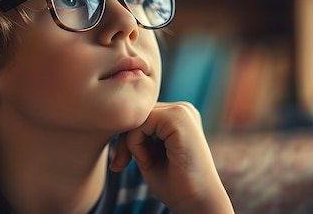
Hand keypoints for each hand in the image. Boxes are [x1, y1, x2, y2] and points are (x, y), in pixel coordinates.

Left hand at [109, 102, 233, 213]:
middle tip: (122, 164)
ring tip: (143, 164)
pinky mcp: (179, 118)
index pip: (139, 113)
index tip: (121, 162)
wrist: (198, 204)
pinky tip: (147, 162)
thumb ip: (136, 133)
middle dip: (124, 139)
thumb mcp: (148, 152)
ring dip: (130, 143)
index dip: (125, 136)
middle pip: (137, 112)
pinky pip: (141, 123)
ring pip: (137, 116)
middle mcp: (183, 109)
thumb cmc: (174, 184)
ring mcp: (182, 111)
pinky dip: (135, 145)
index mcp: (178, 116)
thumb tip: (114, 118)